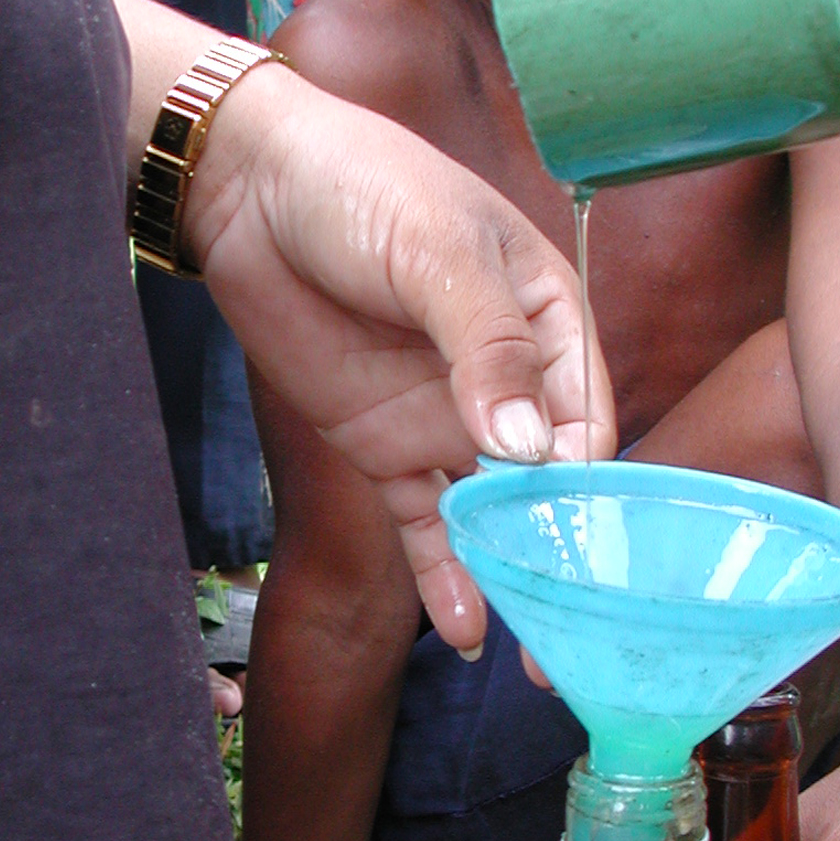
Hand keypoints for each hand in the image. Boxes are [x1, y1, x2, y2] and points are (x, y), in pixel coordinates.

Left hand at [185, 62, 611, 649]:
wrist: (249, 188)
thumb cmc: (363, 188)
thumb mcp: (437, 252)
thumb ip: (486, 348)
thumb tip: (527, 450)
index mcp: (549, 321)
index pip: (586, 420)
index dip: (591, 486)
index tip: (588, 548)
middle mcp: (508, 382)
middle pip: (548, 482)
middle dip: (563, 553)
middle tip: (576, 632)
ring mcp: (444, 421)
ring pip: (492, 516)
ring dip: (510, 577)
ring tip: (533, 652)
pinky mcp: (385, 449)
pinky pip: (425, 527)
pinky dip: (445, 577)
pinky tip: (466, 633)